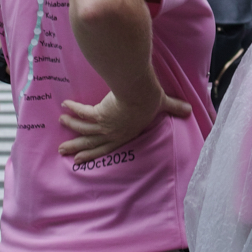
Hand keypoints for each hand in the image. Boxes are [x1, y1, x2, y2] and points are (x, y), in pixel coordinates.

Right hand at [58, 87, 192, 164]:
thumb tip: (190, 110)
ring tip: (62, 122)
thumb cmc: (152, 100)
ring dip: (72, 126)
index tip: (80, 159)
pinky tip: (65, 105)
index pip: (107, 147)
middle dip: (76, 147)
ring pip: (84, 129)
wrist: (140, 92)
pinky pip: (83, 113)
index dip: (93, 154)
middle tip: (63, 150)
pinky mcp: (98, 113)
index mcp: (125, 134)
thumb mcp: (164, 105)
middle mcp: (113, 133)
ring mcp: (104, 125)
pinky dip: (74, 109)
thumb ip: (175, 107)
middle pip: (91, 143)